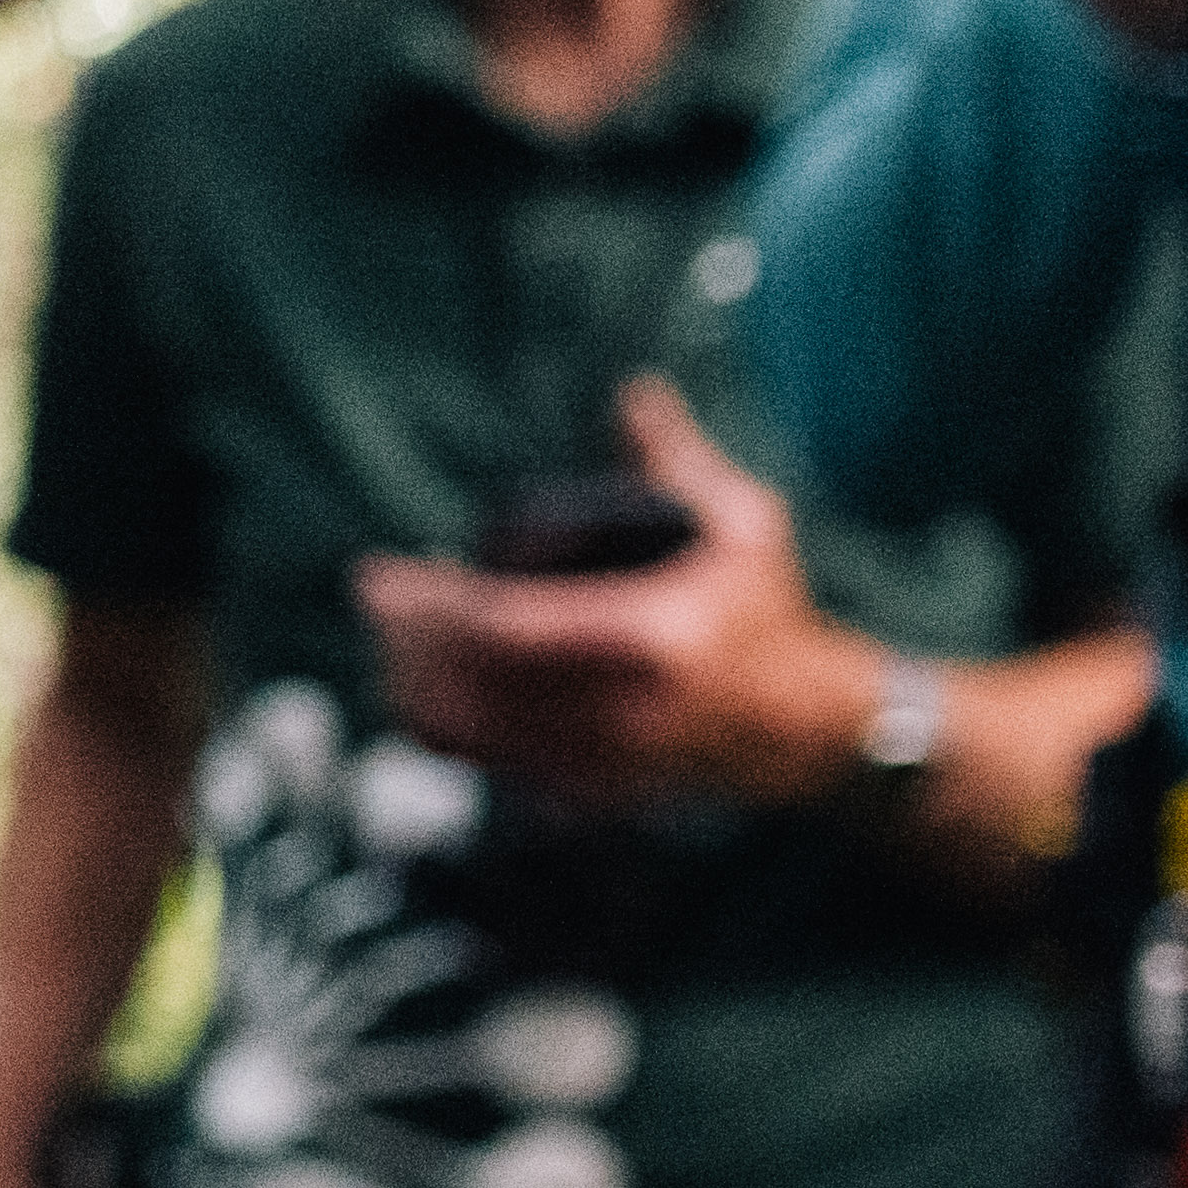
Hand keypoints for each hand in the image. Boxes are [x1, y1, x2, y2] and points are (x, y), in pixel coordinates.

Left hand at [346, 383, 871, 809]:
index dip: (424, 605)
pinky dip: (443, 730)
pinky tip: (423, 690)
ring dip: (410, 685)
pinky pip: (487, 767)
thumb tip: (634, 393)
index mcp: (649, 638)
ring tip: (391, 640)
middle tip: (379, 603)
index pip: (501, 628)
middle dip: (405, 642)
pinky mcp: (590, 794)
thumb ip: (675, 462)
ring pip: (466, 734)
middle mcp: (620, 711)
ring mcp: (603, 763)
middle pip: (466, 684)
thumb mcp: (745, 527)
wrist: (808, 727)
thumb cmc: (768, 614)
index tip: (379, 577)